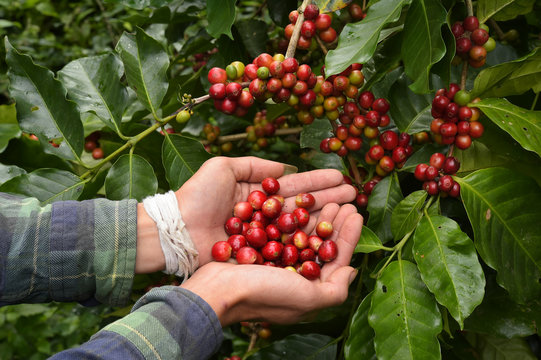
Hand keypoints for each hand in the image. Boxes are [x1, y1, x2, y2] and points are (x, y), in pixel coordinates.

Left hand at [176, 156, 356, 265]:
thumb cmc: (197, 196)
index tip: (340, 176)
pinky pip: (289, 248)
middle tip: (354, 193)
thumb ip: (256, 166)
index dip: (317, 182)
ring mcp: (265, 237)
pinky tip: (330, 236)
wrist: (177, 229)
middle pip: (303, 206)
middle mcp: (266, 216)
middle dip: (329, 198)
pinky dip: (309, 242)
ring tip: (349, 210)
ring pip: (301, 226)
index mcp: (259, 194)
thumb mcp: (224, 167)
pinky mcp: (261, 255)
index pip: (294, 187)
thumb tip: (286, 168)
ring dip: (325, 218)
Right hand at [181, 203, 361, 325]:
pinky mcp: (260, 250)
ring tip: (328, 199)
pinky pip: (282, 230)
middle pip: (320, 244)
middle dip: (334, 222)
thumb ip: (335, 290)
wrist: (217, 290)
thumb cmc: (264, 294)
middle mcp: (294, 275)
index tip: (356, 213)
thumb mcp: (306, 299)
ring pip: (303, 235)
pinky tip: (300, 202)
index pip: (335, 259)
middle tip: (345, 200)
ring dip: (317, 216)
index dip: (348, 236)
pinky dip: (293, 217)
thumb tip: (351, 272)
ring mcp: (276, 262)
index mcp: (307, 289)